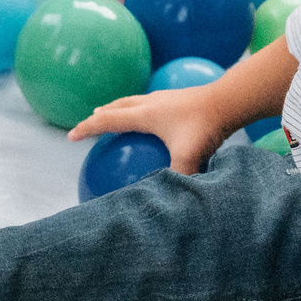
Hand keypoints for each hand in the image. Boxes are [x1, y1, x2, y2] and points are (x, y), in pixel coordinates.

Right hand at [66, 83, 232, 173]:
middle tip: (91, 120)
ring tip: (117, 114)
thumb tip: (168, 203)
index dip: (87, 128)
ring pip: (134, 101)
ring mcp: (165, 98)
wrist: (228, 100)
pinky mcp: (179, 97)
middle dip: (101, 114)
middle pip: (117, 106)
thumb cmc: (205, 128)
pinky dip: (144, 110)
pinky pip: (153, 103)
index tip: (71, 136)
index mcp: (144, 115)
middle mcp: (150, 103)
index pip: (107, 121)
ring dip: (121, 108)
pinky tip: (156, 120)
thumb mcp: (188, 158)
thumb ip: (176, 179)